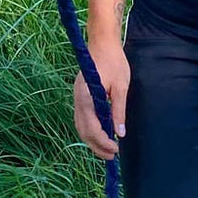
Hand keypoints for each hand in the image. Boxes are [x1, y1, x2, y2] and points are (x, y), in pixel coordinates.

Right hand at [73, 38, 129, 159]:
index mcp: (86, 97)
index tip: (116, 150)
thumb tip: (120, 133)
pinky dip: (89, 130)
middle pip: (83, 131)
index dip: (103, 142)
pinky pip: (81, 118)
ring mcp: (76, 97)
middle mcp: (77, 99)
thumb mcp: (121, 86)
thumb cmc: (114, 61)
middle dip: (96, 146)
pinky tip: (101, 133)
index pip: (92, 128)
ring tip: (106, 149)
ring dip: (92, 140)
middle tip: (112, 156)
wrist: (102, 42)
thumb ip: (119, 110)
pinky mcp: (79, 95)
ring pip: (80, 126)